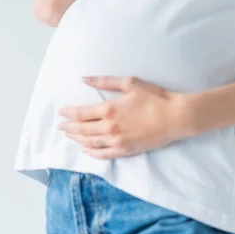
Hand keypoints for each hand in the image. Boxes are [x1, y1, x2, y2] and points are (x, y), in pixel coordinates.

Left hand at [57, 75, 188, 158]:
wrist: (174, 117)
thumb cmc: (154, 97)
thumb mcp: (130, 83)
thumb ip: (105, 81)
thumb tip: (85, 79)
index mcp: (109, 110)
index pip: (81, 114)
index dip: (69, 113)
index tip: (61, 112)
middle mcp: (109, 128)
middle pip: (82, 130)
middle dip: (69, 127)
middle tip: (61, 126)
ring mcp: (117, 142)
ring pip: (90, 143)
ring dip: (78, 139)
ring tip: (70, 136)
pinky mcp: (126, 150)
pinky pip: (103, 154)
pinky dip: (92, 152)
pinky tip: (87, 149)